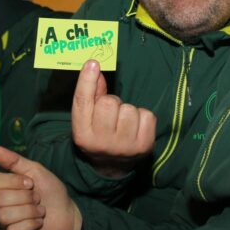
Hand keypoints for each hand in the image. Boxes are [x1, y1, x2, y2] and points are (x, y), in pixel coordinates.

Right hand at [0, 146, 81, 229]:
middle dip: (25, 198)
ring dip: (29, 212)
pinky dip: (30, 225)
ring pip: (4, 216)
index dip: (13, 182)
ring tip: (39, 211)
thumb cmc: (51, 192)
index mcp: (2, 188)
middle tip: (37, 199)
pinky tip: (38, 223)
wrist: (68, 215)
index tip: (30, 183)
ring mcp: (3, 224)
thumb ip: (15, 161)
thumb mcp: (36, 171)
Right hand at [71, 59, 155, 175]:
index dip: (87, 81)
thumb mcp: (87, 119)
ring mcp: (124, 146)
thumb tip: (95, 68)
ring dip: (127, 111)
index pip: (83, 102)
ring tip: (123, 122)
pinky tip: (136, 127)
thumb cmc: (98, 134)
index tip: (93, 63)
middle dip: (111, 102)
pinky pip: (147, 115)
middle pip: (109, 103)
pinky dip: (143, 117)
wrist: (112, 166)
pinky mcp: (144, 146)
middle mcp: (101, 143)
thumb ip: (90, 95)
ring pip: (129, 109)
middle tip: (111, 113)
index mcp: (82, 134)